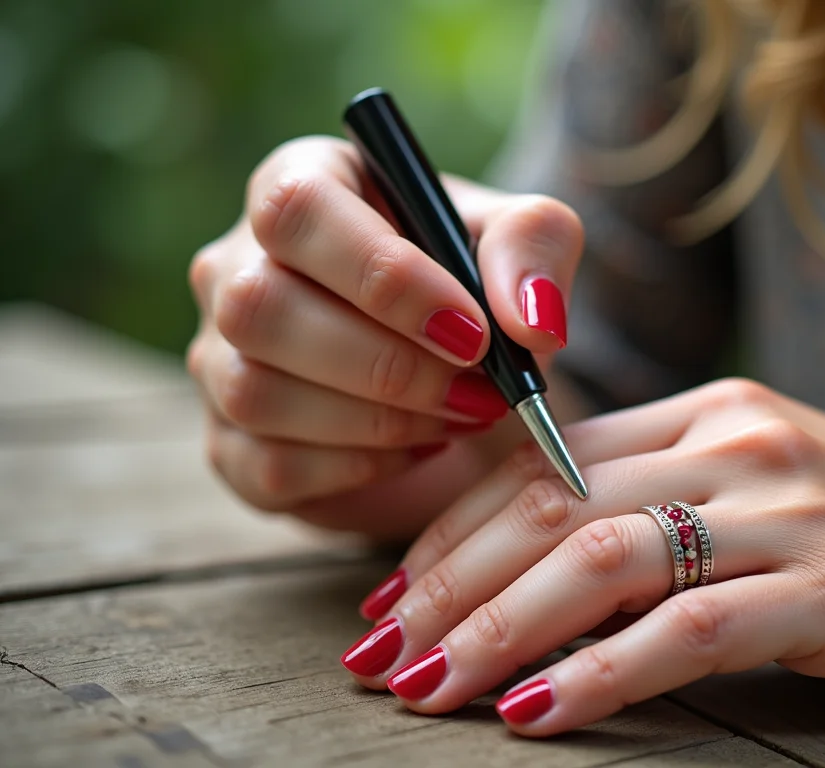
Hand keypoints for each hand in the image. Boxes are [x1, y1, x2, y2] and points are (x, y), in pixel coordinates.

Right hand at [186, 136, 582, 540]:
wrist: (461, 370)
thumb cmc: (476, 283)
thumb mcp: (524, 242)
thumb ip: (533, 248)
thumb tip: (530, 323)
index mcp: (302, 182)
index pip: (297, 210)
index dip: (382, 275)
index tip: (472, 330)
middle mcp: (236, 264)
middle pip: (260, 307)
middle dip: (388, 364)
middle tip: (480, 389)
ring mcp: (217, 358)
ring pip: (256, 393)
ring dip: (379, 420)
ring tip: (462, 414)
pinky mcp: (229, 443)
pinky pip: (272, 466)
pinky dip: (361, 467)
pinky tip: (420, 446)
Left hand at [339, 378, 824, 732]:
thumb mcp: (780, 491)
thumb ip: (674, 496)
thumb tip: (548, 549)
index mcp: (718, 411)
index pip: (546, 455)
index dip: (451, 524)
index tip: (390, 590)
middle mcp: (742, 443)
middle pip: (550, 501)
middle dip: (444, 580)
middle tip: (376, 649)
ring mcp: (790, 513)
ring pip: (599, 557)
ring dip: (493, 628)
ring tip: (423, 688)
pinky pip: (686, 632)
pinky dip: (598, 677)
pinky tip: (536, 717)